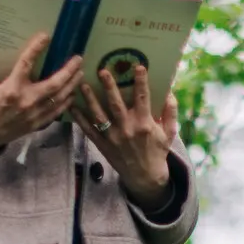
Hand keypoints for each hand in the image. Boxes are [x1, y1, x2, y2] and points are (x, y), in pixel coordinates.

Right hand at [0, 33, 83, 154]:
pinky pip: (56, 113)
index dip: (36, 49)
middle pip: (54, 84)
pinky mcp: (36, 124)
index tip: (46, 36)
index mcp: (11, 89)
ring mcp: (34, 114)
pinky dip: (66, 103)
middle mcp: (26, 101)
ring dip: (71, 85)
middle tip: (78, 59)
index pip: (26, 64)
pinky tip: (72, 95)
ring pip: (59, 98)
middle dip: (68, 71)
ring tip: (80, 73)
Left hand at [76, 61, 179, 210]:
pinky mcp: (103, 145)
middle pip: (116, 104)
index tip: (138, 67)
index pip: (143, 98)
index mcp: (145, 124)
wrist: (145, 177)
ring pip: (99, 116)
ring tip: (82, 84)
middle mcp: (128, 129)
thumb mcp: (169, 132)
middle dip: (109, 87)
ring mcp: (113, 138)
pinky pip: (89, 130)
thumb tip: (168, 92)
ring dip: (90, 99)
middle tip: (102, 71)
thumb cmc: (158, 151)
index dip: (141, 82)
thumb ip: (170, 112)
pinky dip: (80, 119)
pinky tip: (72, 107)